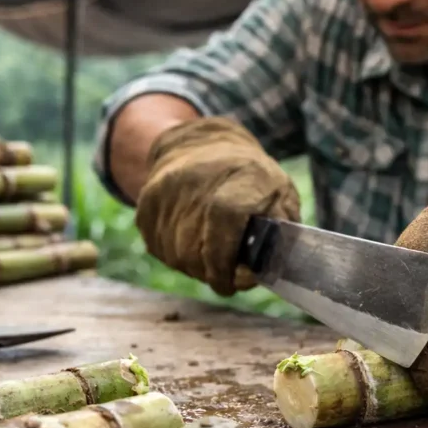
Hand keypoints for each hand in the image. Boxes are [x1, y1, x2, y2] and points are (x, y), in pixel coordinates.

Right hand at [135, 117, 300, 295]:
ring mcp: (165, 194)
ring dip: (195, 268)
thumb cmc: (248, 176)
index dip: (226, 263)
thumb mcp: (279, 191)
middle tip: (226, 279)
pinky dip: (176, 257)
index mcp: (238, 177)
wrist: (200, 144)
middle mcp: (195, 182)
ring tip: (211, 260)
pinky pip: (159, 249)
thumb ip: (282, 227)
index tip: (236, 283)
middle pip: (195, 250)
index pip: (223, 225)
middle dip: (213, 274)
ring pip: (175, 255)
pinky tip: (193, 245)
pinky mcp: (146, 205)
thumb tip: (273, 265)